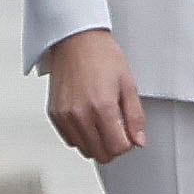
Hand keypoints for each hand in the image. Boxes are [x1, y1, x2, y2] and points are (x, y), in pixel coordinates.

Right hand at [44, 27, 144, 163]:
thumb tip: (138, 140)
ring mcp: (65, 115)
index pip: (117, 148)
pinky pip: (70, 139)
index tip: (129, 132)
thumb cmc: (102, 55)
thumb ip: (135, 117)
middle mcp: (80, 114)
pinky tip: (89, 120)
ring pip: (84, 149)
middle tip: (118, 128)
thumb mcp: (128, 84)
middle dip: (113, 145)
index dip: (128, 143)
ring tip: (103, 122)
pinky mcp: (55, 114)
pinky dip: (81, 136)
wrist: (76, 40)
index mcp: (102, 107)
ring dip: (97, 142)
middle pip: (101, 154)